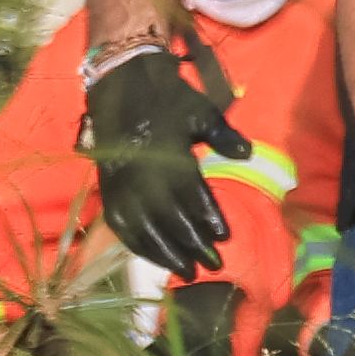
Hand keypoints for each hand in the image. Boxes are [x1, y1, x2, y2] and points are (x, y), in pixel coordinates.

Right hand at [81, 42, 242, 279]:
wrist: (122, 84)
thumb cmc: (169, 98)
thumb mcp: (200, 112)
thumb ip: (224, 135)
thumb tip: (247, 153)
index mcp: (166, 154)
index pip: (189, 193)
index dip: (207, 216)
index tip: (225, 235)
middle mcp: (141, 173)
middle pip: (167, 217)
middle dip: (192, 243)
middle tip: (215, 264)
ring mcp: (121, 183)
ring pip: (142, 227)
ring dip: (165, 252)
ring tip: (188, 271)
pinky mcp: (107, 189)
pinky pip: (120, 223)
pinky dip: (137, 244)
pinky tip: (155, 258)